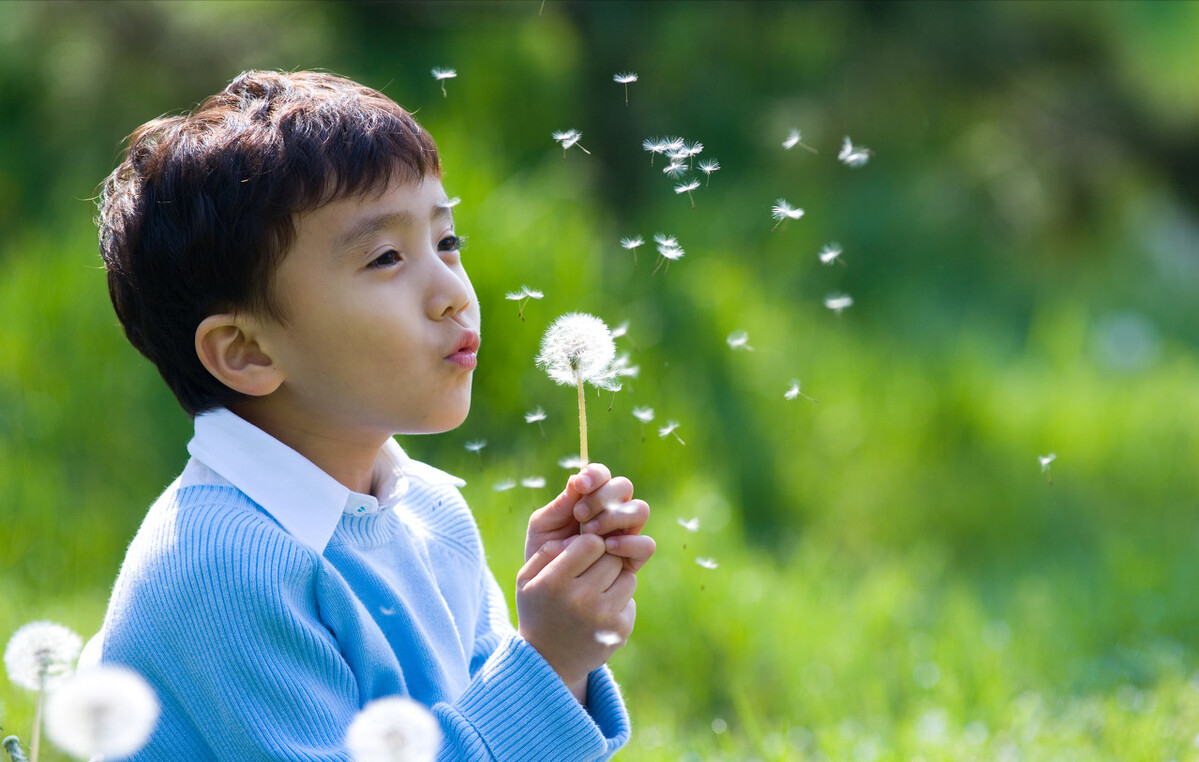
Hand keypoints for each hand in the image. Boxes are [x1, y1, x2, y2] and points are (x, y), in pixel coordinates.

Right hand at [516, 533, 636, 701]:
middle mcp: (581, 599)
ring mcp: (603, 616)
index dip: (588, 545)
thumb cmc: (538, 610)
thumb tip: (578, 534)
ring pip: (627, 577)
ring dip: (615, 581)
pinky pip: (630, 600)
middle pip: (612, 558)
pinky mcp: (620, 630)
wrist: (548, 662)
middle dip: (603, 561)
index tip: (580, 556)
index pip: (592, 543)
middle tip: (589, 575)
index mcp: (555, 582)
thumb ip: (548, 550)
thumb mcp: (527, 579)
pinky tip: (599, 613)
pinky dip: (619, 603)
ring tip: (594, 593)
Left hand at [525, 463, 654, 572]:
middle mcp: (613, 511)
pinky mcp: (633, 558)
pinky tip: (608, 547)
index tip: (580, 485)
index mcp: (591, 498)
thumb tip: (576, 480)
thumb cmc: (545, 554)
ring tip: (590, 531)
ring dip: (615, 516)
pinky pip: (646, 544)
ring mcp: (626, 533)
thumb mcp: (543, 528)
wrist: (551, 592)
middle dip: (602, 497)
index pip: (602, 474)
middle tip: (580, 514)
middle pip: (624, 486)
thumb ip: (559, 506)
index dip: (595, 475)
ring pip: (640, 510)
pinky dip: (629, 542)